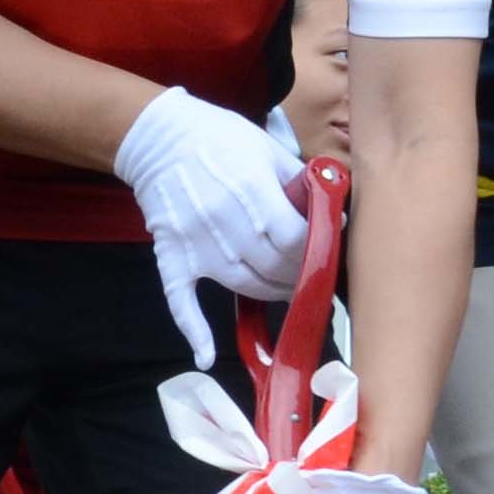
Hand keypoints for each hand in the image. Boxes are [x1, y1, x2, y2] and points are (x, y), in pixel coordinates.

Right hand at [115, 88, 310, 369]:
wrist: (158, 138)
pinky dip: (194, 330)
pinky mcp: (173, 256)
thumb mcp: (267, 147)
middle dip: (301, 274)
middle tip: (314, 274)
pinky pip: (181, 300)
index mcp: (251, 191)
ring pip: (243, 286)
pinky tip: (206, 355)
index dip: (317, 251)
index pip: (295, 239)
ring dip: (271, 295)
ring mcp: (196, 244)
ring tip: (288, 291)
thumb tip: (334, 211)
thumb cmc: (220, 138)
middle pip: (274, 267)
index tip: (328, 251)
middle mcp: (224, 222)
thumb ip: (300, 181)